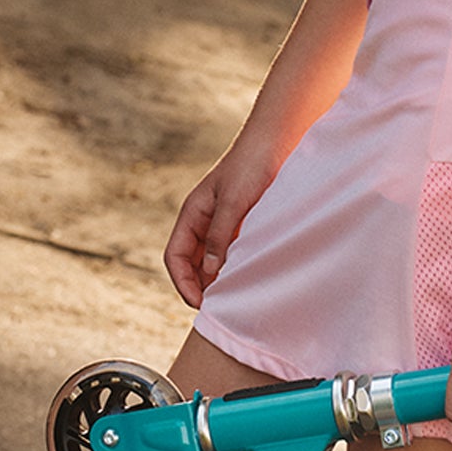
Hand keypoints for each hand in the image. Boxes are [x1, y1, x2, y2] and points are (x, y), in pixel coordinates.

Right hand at [163, 137, 278, 307]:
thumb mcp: (233, 202)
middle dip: (198, 287)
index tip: (200, 303)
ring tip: (232, 299)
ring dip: (216, 281)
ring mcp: (222, 225)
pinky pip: (230, 255)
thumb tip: (211, 272)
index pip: (175, 256)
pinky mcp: (241, 226)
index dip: (183, 282)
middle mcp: (203, 222)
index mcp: (192, 214)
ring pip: (210, 262)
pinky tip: (247, 281)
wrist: (276, 142)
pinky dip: (233, 270)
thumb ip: (220, 236)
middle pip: (190, 264)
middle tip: (218, 308)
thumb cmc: (252, 166)